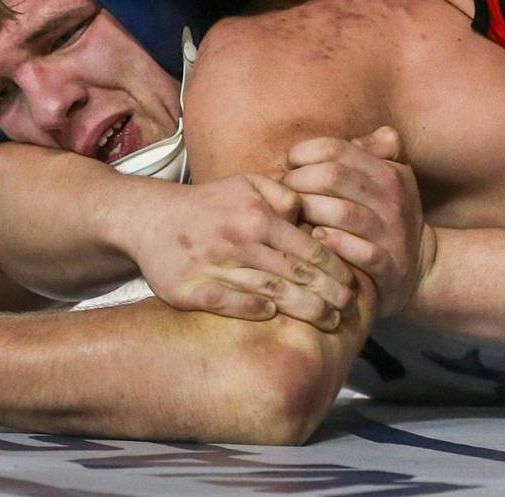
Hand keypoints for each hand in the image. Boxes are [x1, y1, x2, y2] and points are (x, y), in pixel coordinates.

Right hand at [130, 174, 354, 327]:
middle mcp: (239, 240)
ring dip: (303, 308)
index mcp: (257, 216)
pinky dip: (252, 308)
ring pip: (270, 290)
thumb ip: (280, 193)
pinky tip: (272, 314)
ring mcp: (215, 265)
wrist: (150, 218)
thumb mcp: (244, 183)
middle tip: (349, 310)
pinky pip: (228, 302)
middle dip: (329, 294)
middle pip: (296, 273)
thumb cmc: (205, 204)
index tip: (354, 285)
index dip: (336, 269)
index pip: (309, 247)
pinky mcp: (191, 287)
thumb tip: (307, 210)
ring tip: (327, 321)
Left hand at [285, 126, 435, 316]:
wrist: (424, 265)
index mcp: (387, 172)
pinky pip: (360, 252)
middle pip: (331, 176)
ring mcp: (391, 233)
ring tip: (292, 215)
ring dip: (308, 211)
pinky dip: (334, 243)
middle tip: (282, 191)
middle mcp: (391, 199)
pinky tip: (316, 238)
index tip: (289, 166)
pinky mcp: (389, 265)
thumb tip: (351, 136)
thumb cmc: (388, 214)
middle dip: (297, 181)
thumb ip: (371, 149)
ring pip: (341, 212)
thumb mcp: (389, 176)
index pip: (335, 148)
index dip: (303, 153)